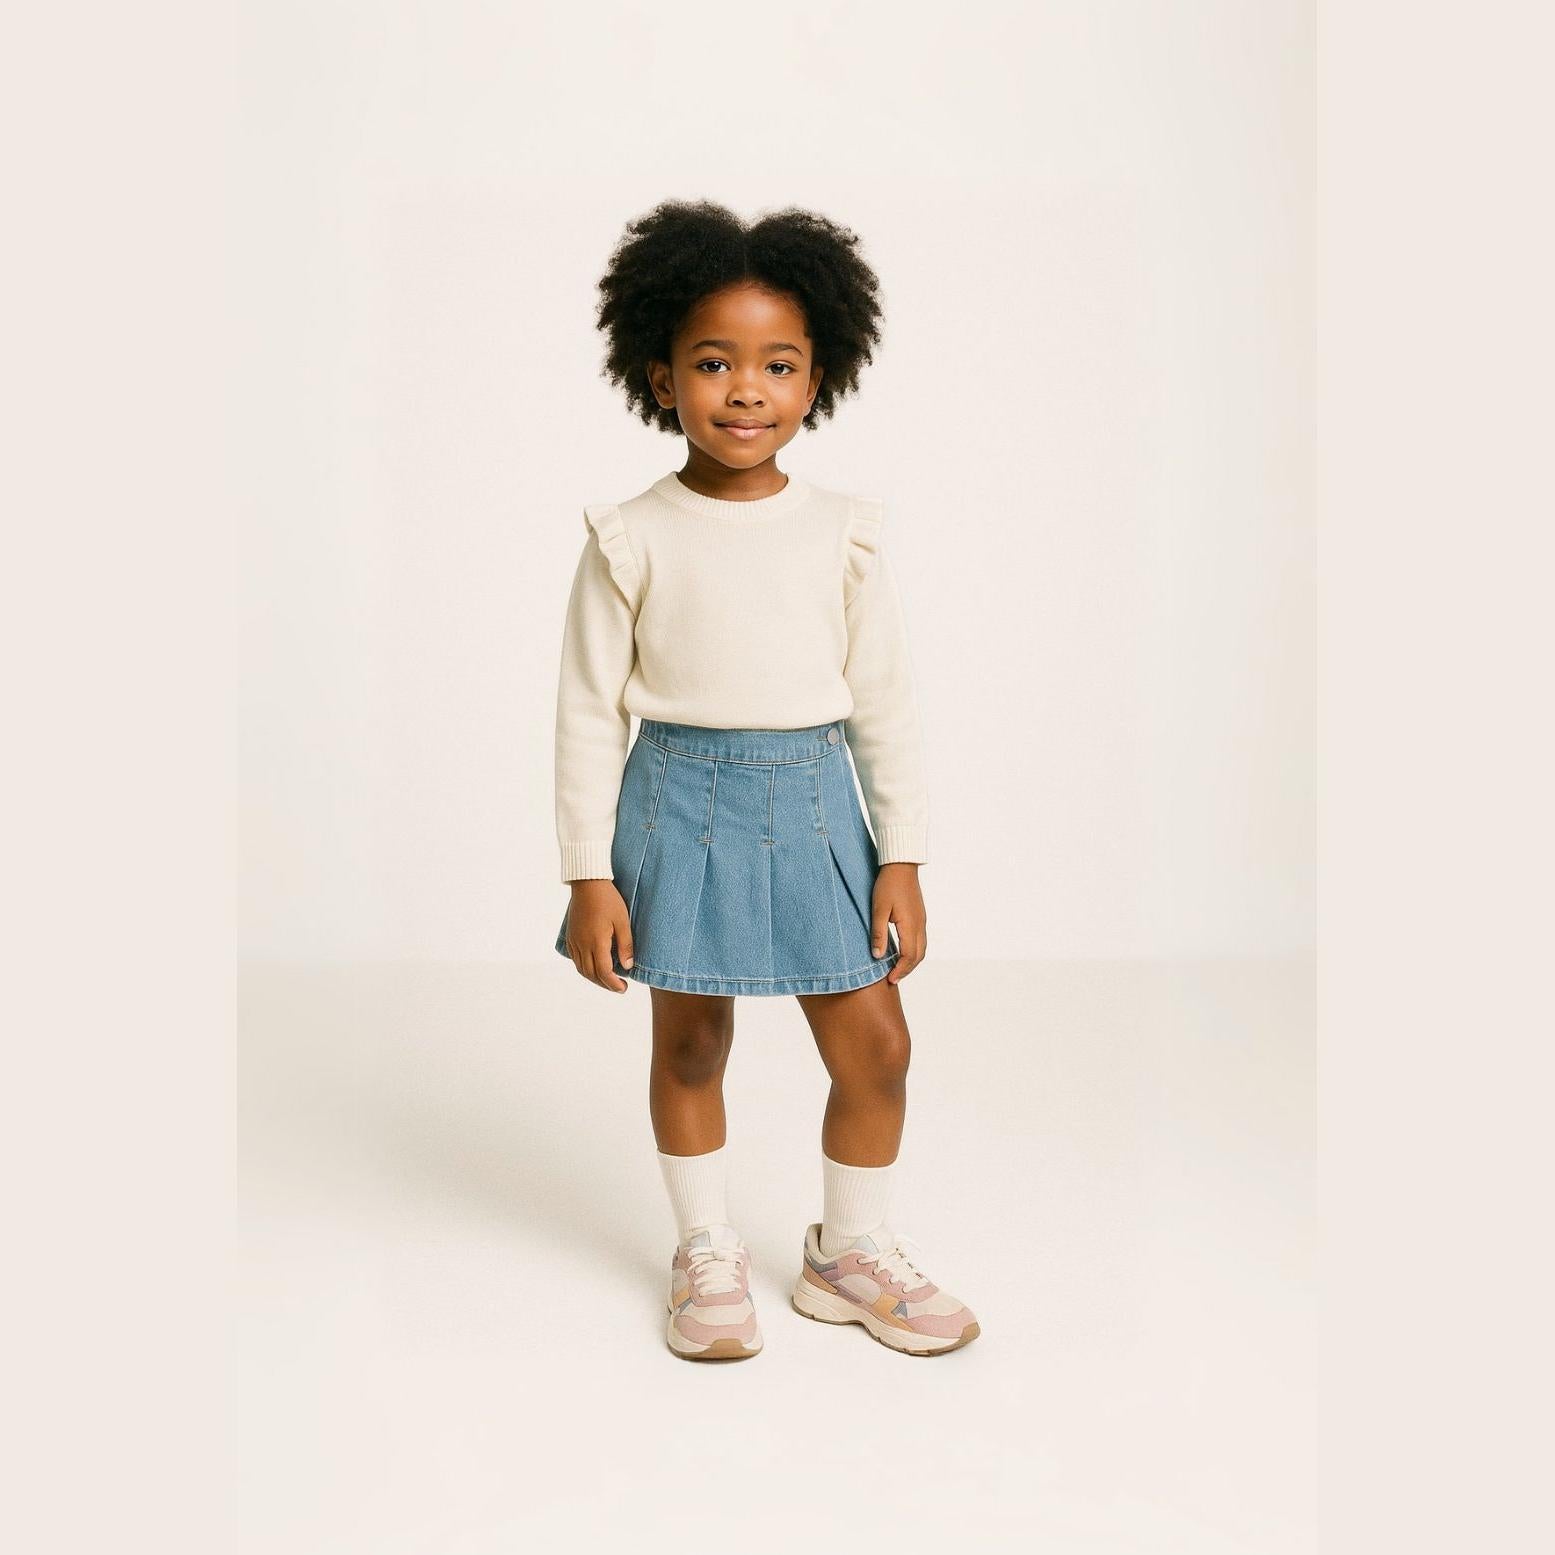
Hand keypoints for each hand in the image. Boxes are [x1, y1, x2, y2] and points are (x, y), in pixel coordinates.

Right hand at [562, 878, 633, 992]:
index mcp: (596, 942)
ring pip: (581, 969)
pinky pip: (575, 959)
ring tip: (608, 980)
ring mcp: (574, 941)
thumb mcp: (623, 921)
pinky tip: (593, 967)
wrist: (587, 883)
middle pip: (591, 974)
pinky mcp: (570, 936)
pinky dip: (584, 968)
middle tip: (619, 987)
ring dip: (594, 978)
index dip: (614, 984)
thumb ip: (626, 945)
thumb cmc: (608, 900)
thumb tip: (628, 966)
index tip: (624, 988)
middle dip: (605, 984)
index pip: (604, 972)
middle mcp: (582, 945)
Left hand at [871, 862, 925, 983]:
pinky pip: (920, 940)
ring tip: (897, 969)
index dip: (900, 970)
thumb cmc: (888, 885)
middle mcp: (920, 925)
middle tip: (893, 979)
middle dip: (906, 970)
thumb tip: (878, 956)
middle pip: (918, 956)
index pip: (909, 956)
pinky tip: (902, 952)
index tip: (890, 980)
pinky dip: (913, 952)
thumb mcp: (878, 909)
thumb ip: (879, 933)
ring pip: (921, 949)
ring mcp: (922, 920)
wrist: (901, 865)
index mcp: (910, 925)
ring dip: (911, 962)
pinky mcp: (920, 916)